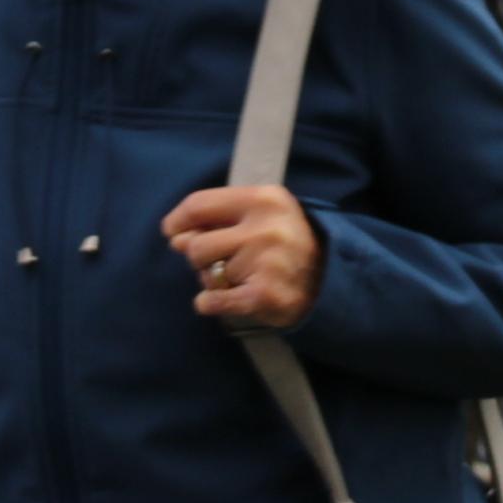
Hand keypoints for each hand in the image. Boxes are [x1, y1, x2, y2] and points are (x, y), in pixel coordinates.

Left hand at [165, 183, 320, 331]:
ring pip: (205, 274)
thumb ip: (218, 218)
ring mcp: (265, 262)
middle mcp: (265, 228)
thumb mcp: (261, 214)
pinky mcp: (263, 295)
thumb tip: (176, 238)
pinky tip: (220, 300)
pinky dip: (209, 303)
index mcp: (263, 199)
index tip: (171, 232)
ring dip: (211, 280)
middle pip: (197, 245)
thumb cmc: (286, 243)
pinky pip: (213, 300)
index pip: (199, 204)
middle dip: (199, 258)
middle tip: (220, 261)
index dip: (178, 220)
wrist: (331, 281)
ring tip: (236, 278)